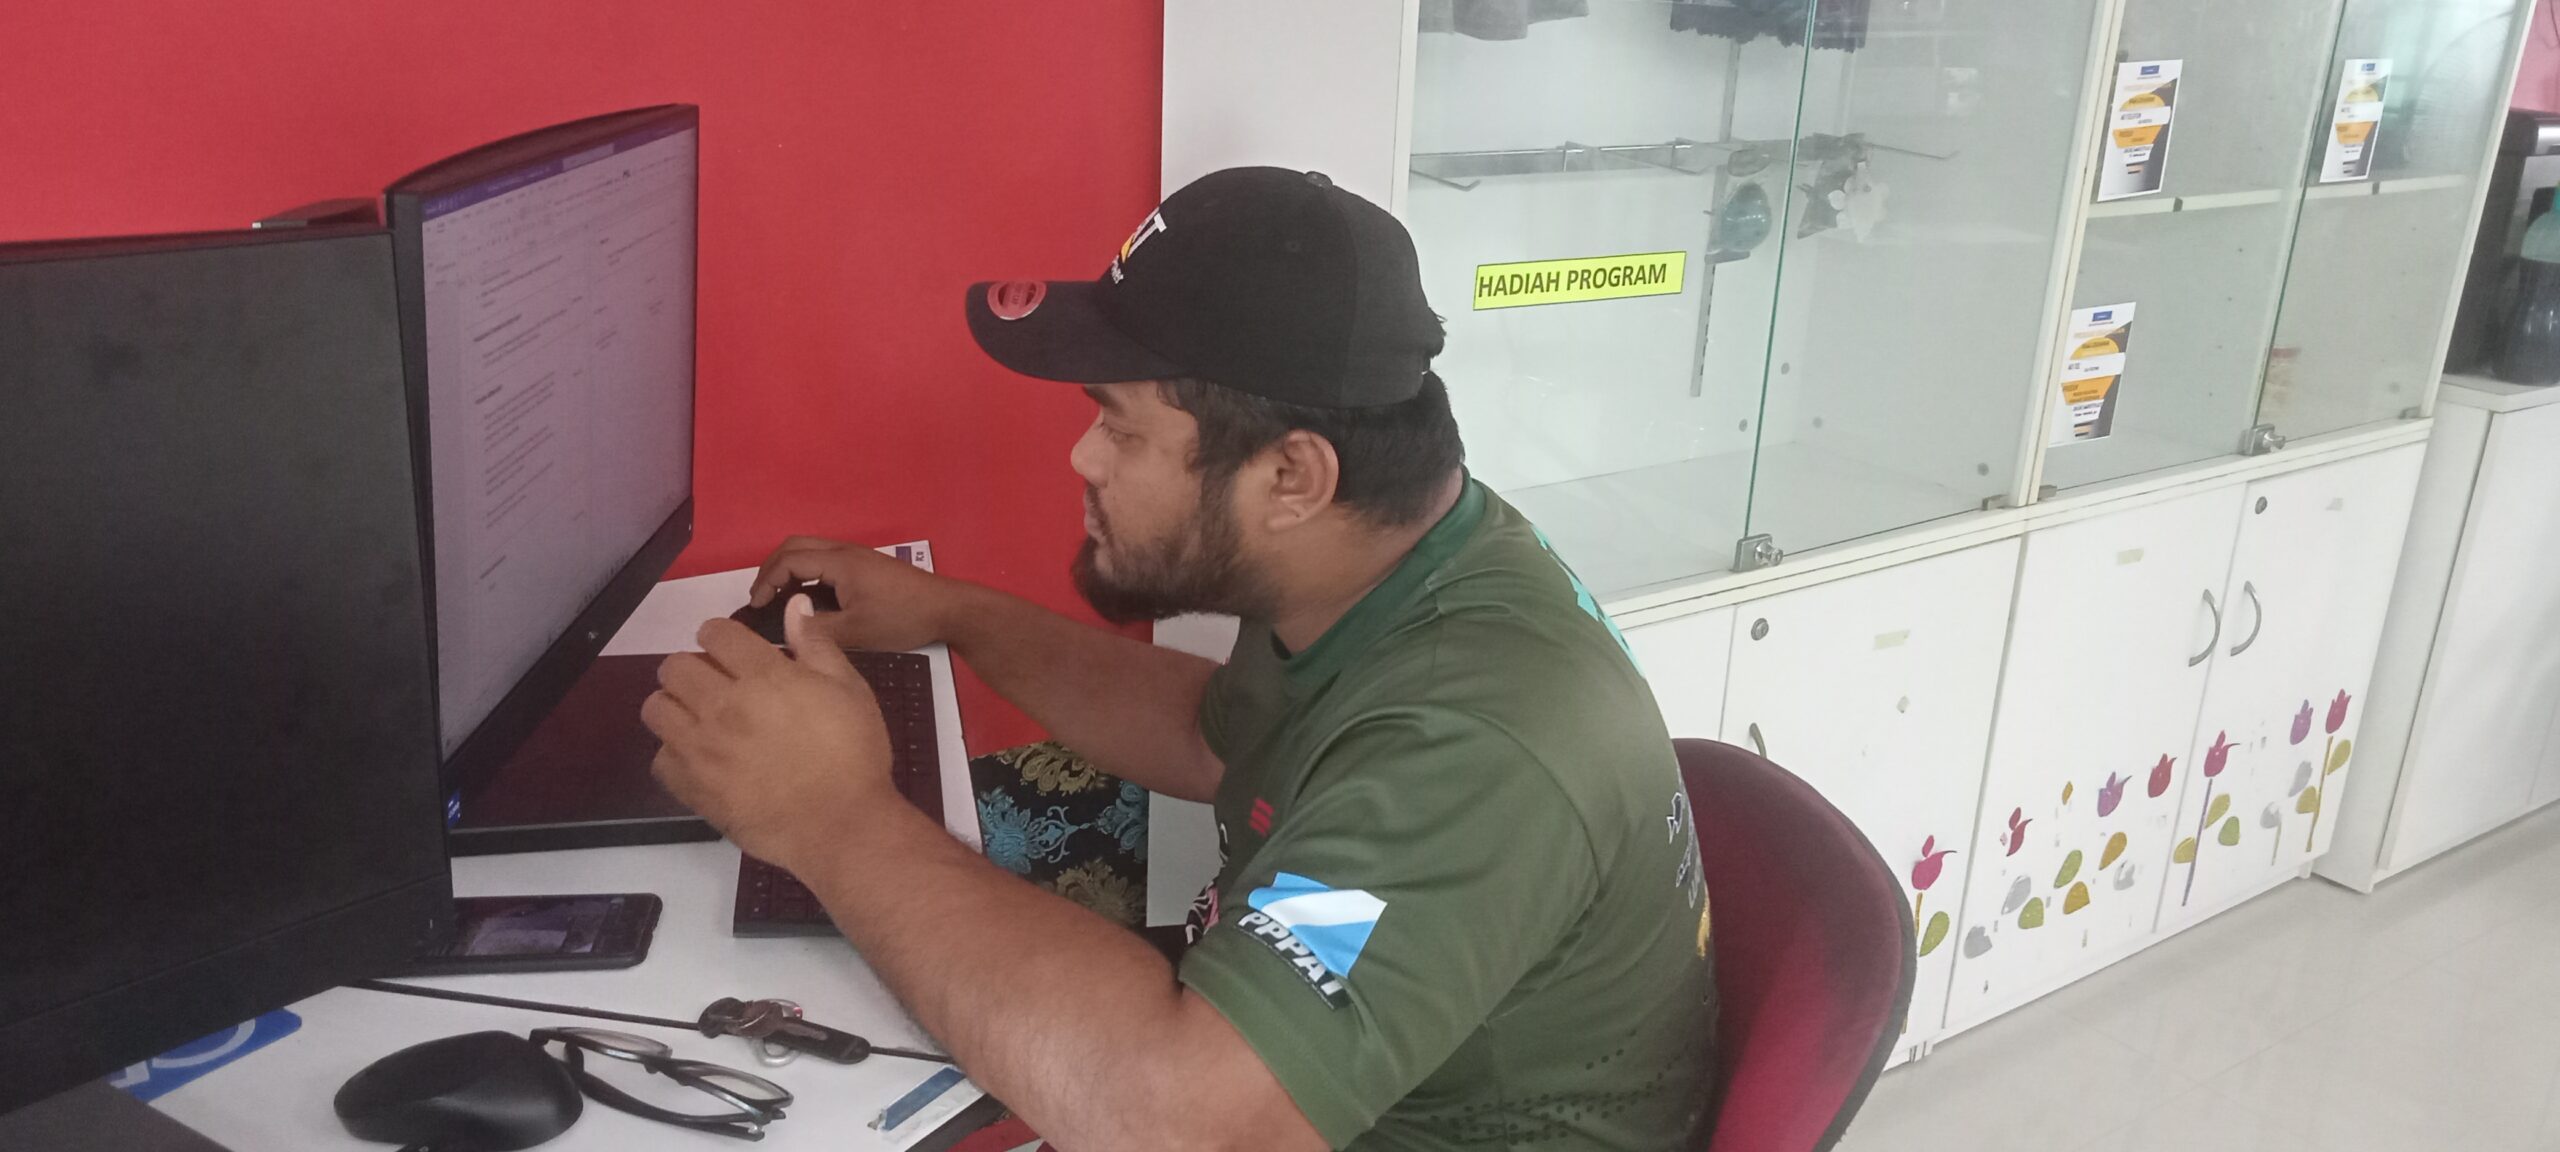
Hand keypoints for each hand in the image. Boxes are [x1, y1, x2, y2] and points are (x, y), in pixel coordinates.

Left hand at [644, 596, 896, 871]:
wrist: (841, 825)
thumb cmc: (854, 754)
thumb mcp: (849, 690)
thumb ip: (816, 645)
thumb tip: (794, 604)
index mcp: (763, 675)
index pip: (714, 633)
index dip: (720, 636)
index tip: (732, 651)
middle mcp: (722, 705)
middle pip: (674, 666)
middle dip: (693, 667)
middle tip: (715, 684)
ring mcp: (702, 748)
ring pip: (656, 708)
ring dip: (674, 706)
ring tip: (700, 719)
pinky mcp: (693, 787)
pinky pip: (660, 760)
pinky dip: (674, 755)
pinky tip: (700, 759)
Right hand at [750, 537, 965, 652]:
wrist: (946, 609)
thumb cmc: (902, 618)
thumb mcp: (857, 631)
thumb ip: (817, 629)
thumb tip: (784, 629)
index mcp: (839, 562)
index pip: (789, 561)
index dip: (766, 581)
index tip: (756, 606)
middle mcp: (845, 551)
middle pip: (795, 546)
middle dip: (771, 568)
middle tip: (760, 597)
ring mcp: (857, 556)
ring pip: (810, 550)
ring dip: (789, 568)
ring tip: (778, 598)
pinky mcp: (865, 566)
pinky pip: (824, 559)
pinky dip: (806, 572)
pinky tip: (806, 598)